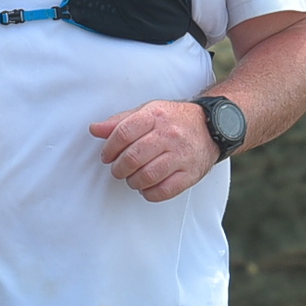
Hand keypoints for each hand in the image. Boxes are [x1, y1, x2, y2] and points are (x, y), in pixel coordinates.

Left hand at [89, 100, 217, 203]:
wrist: (211, 127)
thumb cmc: (173, 120)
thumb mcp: (147, 112)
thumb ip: (120, 122)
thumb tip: (94, 129)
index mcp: (155, 116)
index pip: (123, 134)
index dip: (109, 149)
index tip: (107, 156)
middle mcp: (169, 135)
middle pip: (133, 157)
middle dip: (119, 168)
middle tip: (119, 170)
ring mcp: (181, 155)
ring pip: (147, 176)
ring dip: (133, 181)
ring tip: (133, 178)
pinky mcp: (190, 173)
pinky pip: (164, 191)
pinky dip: (150, 193)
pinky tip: (147, 187)